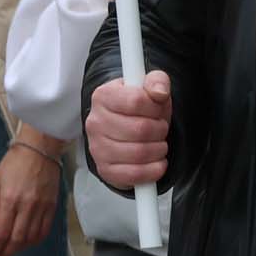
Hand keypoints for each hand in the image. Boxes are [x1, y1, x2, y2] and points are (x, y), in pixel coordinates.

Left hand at [0, 141, 59, 255]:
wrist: (40, 150)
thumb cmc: (14, 164)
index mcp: (9, 199)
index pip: (1, 232)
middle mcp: (27, 206)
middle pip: (17, 239)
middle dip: (6, 252)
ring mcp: (42, 207)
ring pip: (31, 238)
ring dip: (20, 248)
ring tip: (11, 251)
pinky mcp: (52, 206)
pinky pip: (45, 230)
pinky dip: (35, 240)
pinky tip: (27, 242)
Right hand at [86, 70, 171, 186]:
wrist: (129, 131)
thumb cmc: (140, 110)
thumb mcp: (150, 88)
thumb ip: (157, 81)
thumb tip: (159, 91)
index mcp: (104, 96)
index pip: (136, 101)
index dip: (155, 107)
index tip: (157, 109)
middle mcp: (95, 122)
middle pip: (141, 129)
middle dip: (160, 129)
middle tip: (159, 128)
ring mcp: (97, 147)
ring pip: (140, 153)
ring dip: (159, 149)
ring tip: (157, 143)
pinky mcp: (105, 169)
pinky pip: (134, 174)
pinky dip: (153, 170)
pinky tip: (156, 162)